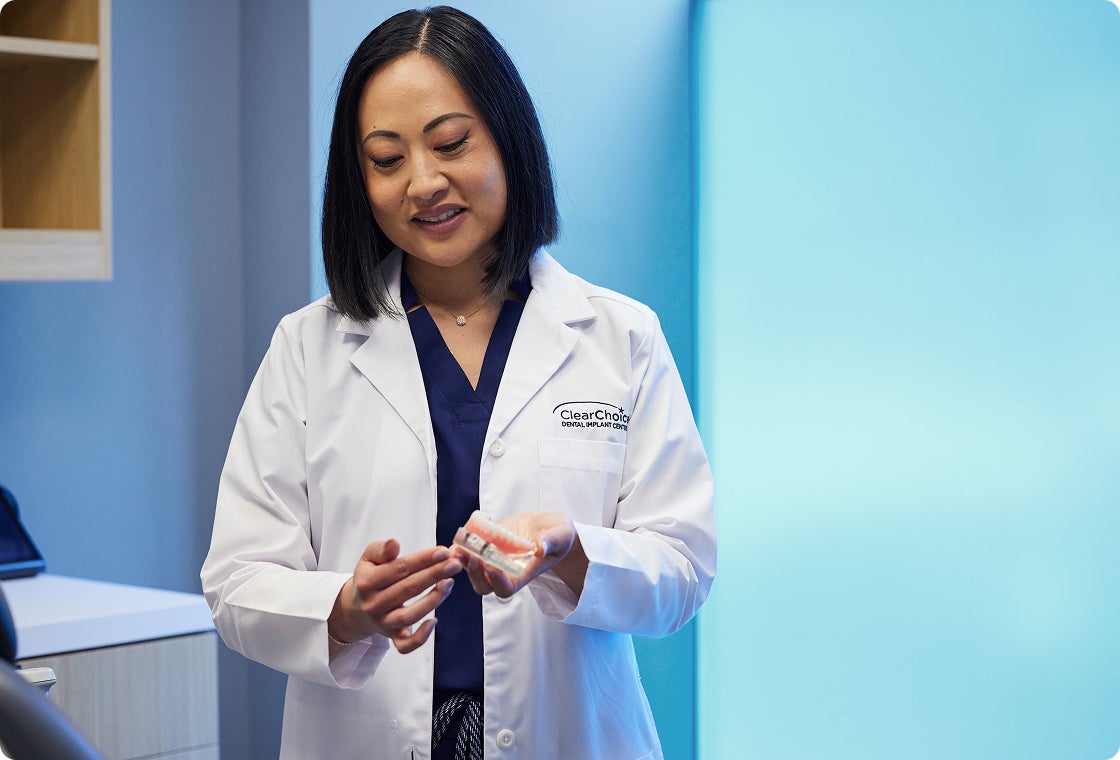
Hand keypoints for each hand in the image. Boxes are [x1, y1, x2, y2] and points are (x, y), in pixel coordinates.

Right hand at [329, 539, 461, 653]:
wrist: (356, 608)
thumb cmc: (369, 578)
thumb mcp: (368, 559)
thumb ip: (381, 549)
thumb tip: (394, 544)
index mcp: (367, 582)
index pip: (399, 568)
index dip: (423, 559)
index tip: (443, 551)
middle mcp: (374, 604)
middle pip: (408, 589)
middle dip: (434, 574)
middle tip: (455, 564)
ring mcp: (383, 622)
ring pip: (410, 615)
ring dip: (433, 600)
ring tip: (450, 583)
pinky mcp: (392, 637)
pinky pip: (406, 645)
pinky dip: (421, 637)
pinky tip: (435, 621)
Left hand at [456, 511, 587, 598]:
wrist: (550, 527)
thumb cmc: (560, 536)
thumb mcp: (561, 536)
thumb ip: (551, 541)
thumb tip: (539, 547)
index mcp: (524, 574)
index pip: (505, 589)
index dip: (496, 582)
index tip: (492, 566)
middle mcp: (506, 570)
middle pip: (483, 584)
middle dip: (474, 572)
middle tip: (473, 554)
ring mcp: (495, 557)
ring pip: (472, 567)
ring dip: (464, 556)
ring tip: (464, 538)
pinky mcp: (489, 542)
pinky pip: (471, 546)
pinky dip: (467, 538)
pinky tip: (478, 520)